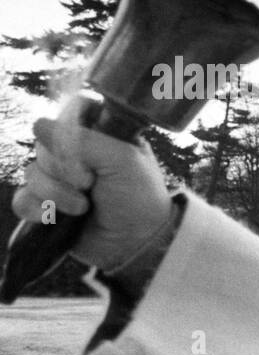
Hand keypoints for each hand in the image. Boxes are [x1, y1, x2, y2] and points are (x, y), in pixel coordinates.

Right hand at [11, 94, 172, 269]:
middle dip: (65, 168)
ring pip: (31, 173)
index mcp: (100, 136)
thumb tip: (39, 126)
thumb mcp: (124, 160)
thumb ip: (85, 140)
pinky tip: (58, 217)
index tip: (80, 143)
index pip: (71, 110)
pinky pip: (22, 199)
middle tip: (91, 183)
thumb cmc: (141, 198)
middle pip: (44, 144)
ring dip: (57, 193)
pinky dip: (38, 209)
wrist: (138, 243)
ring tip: (84, 206)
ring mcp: (59, 181)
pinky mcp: (47, 207)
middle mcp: (77, 155)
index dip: (69, 125)